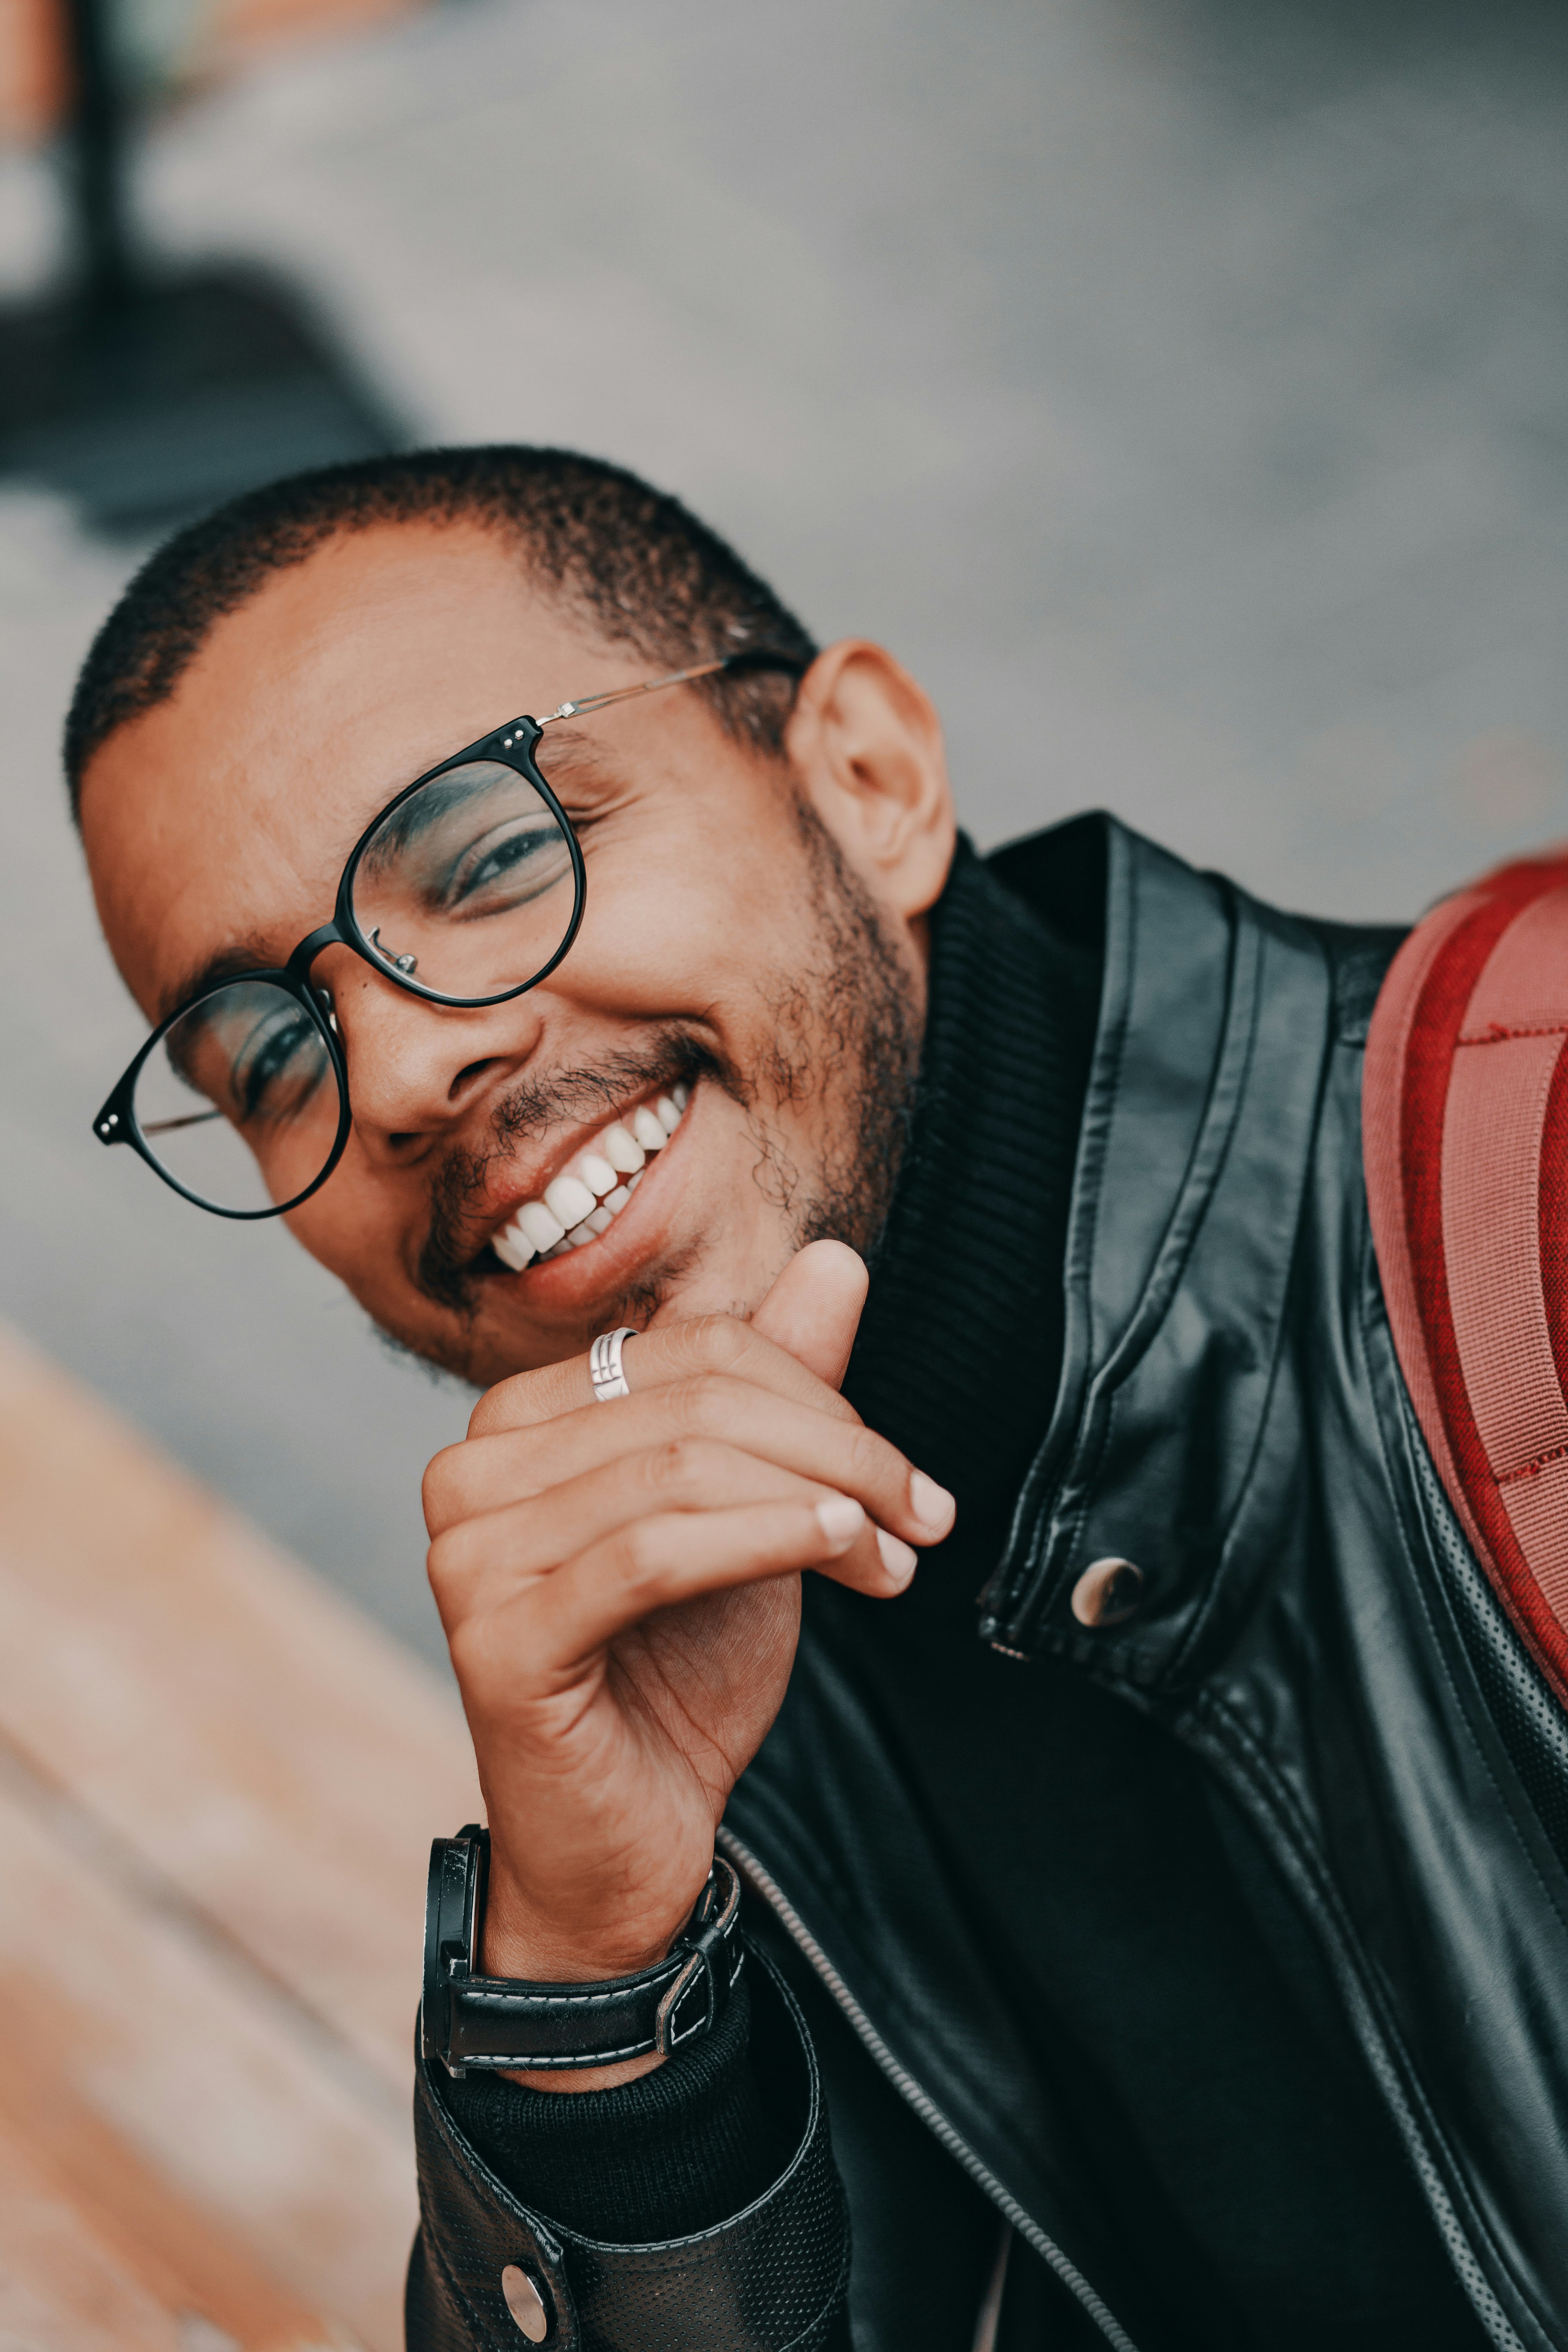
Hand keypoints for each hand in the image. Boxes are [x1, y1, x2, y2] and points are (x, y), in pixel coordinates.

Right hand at [421, 1240, 954, 2086]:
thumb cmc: (680, 1673)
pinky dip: (767, 1541)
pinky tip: (844, 1555)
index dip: (819, 1395)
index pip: (694, 1349)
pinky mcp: (493, 1638)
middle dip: (837, 1451)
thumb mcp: (753, 1511)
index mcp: (522, 1420)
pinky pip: (653, 1552)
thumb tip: (839, 1257)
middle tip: (925, 1517)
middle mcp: (470, 1469)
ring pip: (678, 1471)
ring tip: (895, 1556)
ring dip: (821, 1503)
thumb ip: (780, 1388)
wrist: (630, 1843)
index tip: (906, 1479)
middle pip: (692, 1403)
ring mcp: (468, 1555)